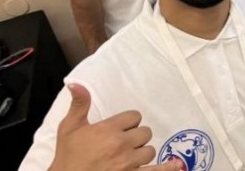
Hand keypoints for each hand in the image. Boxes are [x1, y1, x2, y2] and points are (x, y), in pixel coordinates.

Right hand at [49, 84, 180, 170]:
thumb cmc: (67, 158)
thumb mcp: (69, 129)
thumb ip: (79, 105)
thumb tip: (76, 83)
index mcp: (108, 130)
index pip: (134, 116)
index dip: (127, 122)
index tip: (118, 129)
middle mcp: (121, 145)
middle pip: (144, 132)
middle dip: (135, 137)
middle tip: (122, 144)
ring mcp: (128, 163)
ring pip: (149, 150)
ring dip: (142, 153)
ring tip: (129, 157)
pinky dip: (168, 168)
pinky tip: (177, 165)